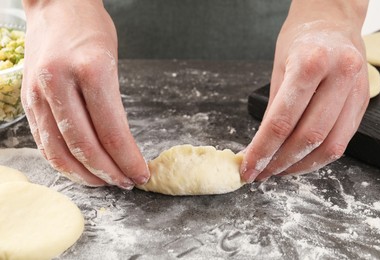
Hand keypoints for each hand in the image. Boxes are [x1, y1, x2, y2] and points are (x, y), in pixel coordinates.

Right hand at [21, 0, 148, 187]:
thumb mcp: (113, 62)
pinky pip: (44, 142)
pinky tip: (79, 170)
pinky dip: (62, 163)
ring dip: (85, 175)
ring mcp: (38, 93)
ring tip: (106, 182)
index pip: (112, 132)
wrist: (56, 6)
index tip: (141, 173)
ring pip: (60, 151)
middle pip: (85, 147)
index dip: (128, 160)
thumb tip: (122, 149)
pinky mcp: (28, 100)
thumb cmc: (91, 31)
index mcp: (91, 71)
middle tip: (127, 182)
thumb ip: (114, 107)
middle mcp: (60, 83)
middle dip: (110, 172)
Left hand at [241, 0, 369, 181]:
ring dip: (299, 166)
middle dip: (279, 163)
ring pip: (329, 146)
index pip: (282, 121)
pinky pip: (341, 142)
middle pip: (308, 137)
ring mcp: (356, 91)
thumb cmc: (301, 41)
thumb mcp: (279, 70)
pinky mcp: (363, 104)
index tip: (249, 168)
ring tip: (277, 171)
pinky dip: (318, 157)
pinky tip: (299, 161)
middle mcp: (339, 76)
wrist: (332, 22)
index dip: (262, 151)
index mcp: (311, 63)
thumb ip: (273, 112)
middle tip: (261, 173)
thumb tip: (259, 149)